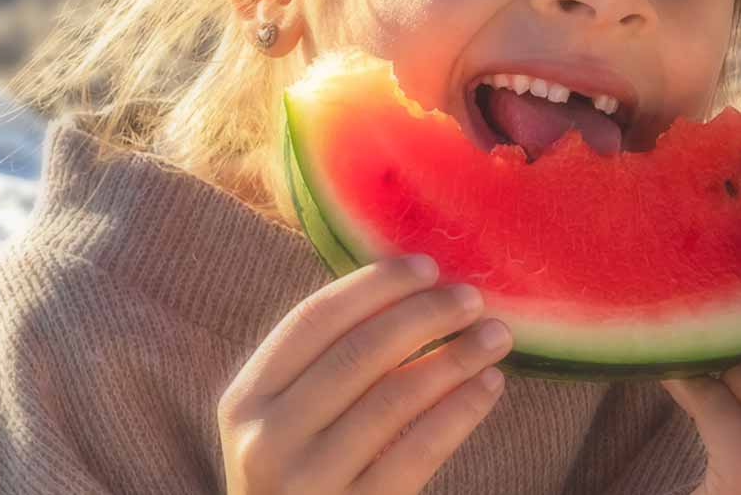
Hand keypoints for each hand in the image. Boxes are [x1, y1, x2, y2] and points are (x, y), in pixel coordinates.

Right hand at [217, 254, 512, 493]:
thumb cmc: (300, 476)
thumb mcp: (284, 423)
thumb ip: (324, 367)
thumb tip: (408, 292)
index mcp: (246, 400)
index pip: (313, 321)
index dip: (373, 287)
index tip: (426, 266)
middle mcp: (268, 440)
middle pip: (357, 354)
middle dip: (423, 316)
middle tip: (472, 299)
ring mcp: (310, 482)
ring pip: (393, 400)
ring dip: (454, 359)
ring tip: (495, 337)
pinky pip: (418, 452)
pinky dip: (459, 411)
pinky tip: (488, 387)